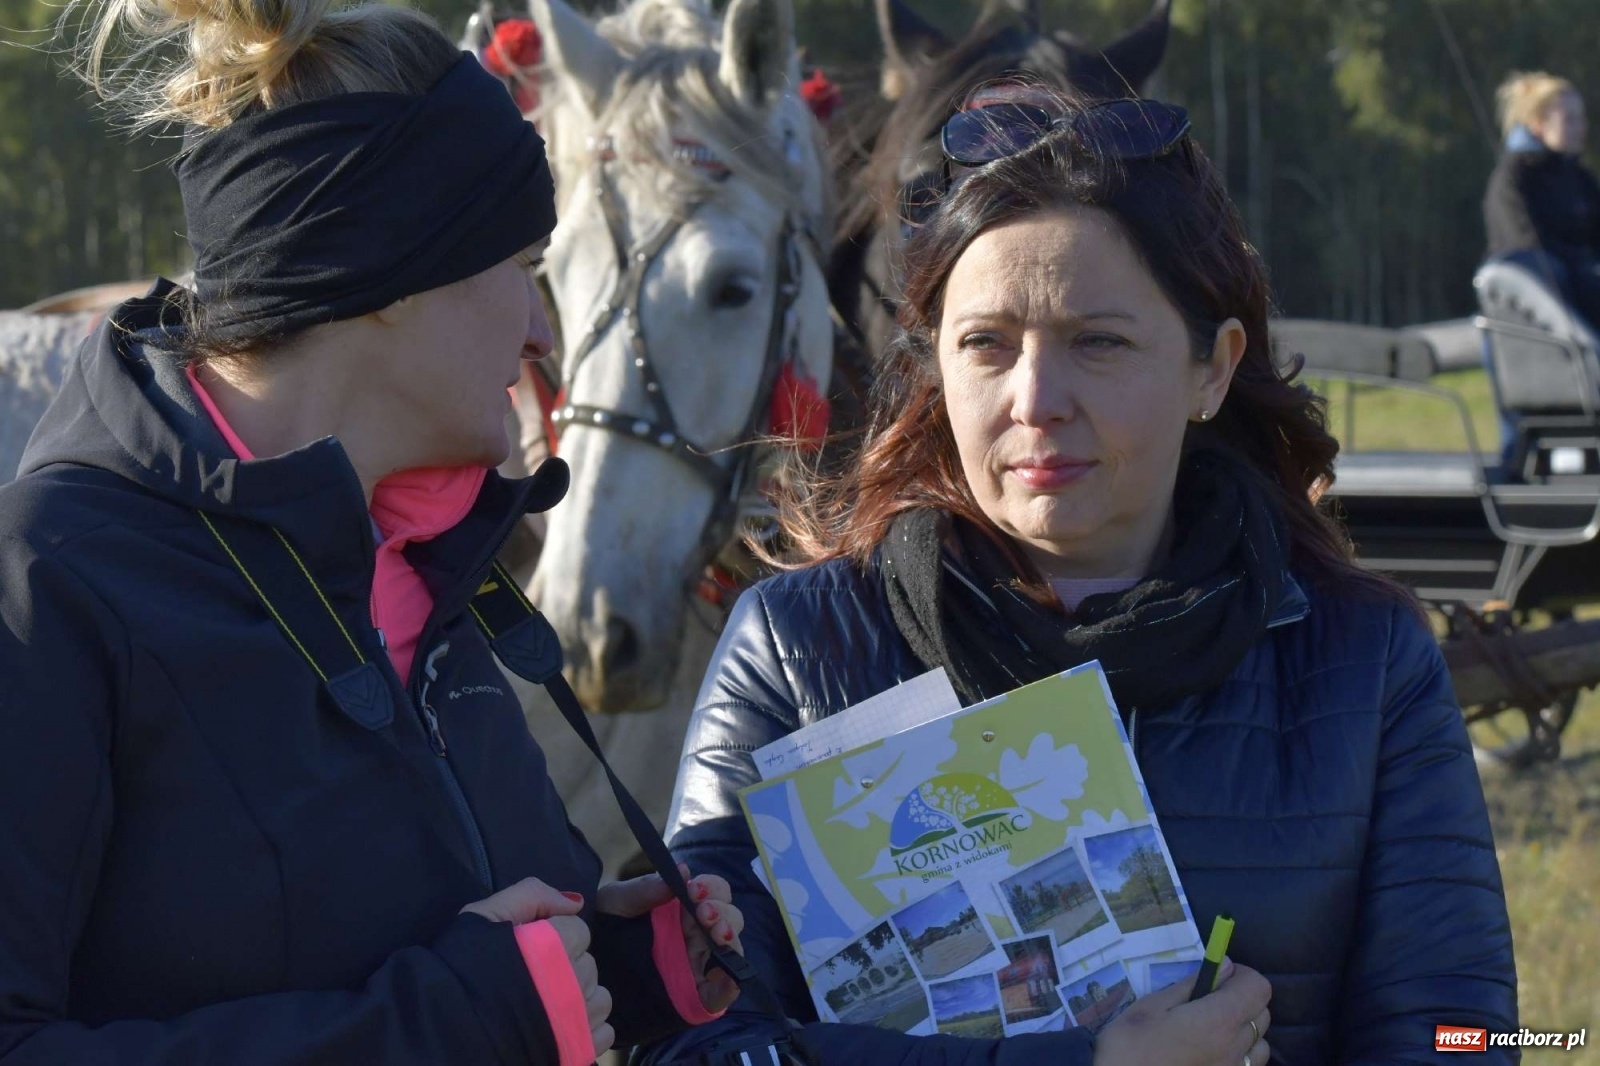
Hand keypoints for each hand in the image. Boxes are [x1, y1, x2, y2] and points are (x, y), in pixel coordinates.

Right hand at [460, 880, 612, 1055]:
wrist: (443, 1032)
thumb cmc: (460, 971)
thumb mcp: (483, 917)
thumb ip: (530, 895)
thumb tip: (575, 902)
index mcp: (555, 945)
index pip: (578, 932)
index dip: (554, 939)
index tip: (532, 952)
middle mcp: (574, 981)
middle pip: (588, 965)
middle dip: (566, 969)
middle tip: (533, 981)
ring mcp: (579, 1021)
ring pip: (600, 999)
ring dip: (580, 1000)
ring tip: (546, 1006)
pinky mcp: (578, 1051)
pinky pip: (602, 1034)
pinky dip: (586, 1031)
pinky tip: (558, 1030)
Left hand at [596, 864, 745, 1012]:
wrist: (587, 973)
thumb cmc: (603, 931)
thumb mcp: (617, 902)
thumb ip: (646, 888)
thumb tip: (683, 870)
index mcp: (683, 908)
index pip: (713, 892)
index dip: (712, 887)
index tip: (695, 889)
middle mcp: (696, 934)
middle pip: (729, 916)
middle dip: (722, 910)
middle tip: (703, 911)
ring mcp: (699, 964)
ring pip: (732, 948)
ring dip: (730, 937)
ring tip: (717, 932)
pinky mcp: (698, 995)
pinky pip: (725, 990)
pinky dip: (732, 981)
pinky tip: (726, 972)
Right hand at [1092, 958, 1271, 1065]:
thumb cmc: (1130, 1048)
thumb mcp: (1150, 1007)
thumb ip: (1190, 986)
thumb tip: (1223, 967)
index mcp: (1218, 1021)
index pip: (1258, 988)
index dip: (1243, 975)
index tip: (1219, 975)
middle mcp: (1235, 1048)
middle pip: (1262, 1014)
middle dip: (1242, 1000)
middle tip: (1209, 1001)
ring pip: (1259, 1045)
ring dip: (1243, 1031)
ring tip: (1211, 1032)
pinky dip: (1238, 1055)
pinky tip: (1210, 1055)